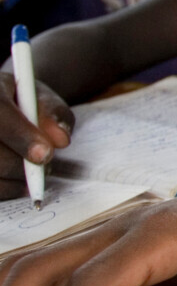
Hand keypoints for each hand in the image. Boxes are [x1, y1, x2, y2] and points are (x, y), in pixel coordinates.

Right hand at [0, 73, 73, 199]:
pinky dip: (5, 189)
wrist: (0, 103)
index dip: (21, 136)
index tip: (46, 153)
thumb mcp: (37, 96)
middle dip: (20, 165)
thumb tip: (61, 139)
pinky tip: (15, 182)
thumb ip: (52, 112)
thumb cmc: (19, 101)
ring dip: (14, 180)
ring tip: (31, 172)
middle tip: (45, 165)